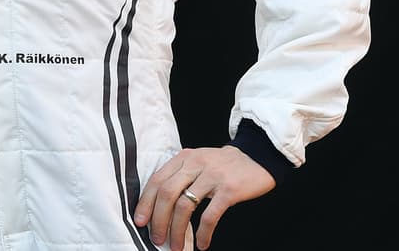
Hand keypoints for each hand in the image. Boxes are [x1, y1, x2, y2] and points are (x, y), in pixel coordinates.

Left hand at [134, 145, 275, 249]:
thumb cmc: (223, 165)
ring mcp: (212, 176)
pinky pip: (210, 215)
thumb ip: (180, 176)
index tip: (140, 221)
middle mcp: (195, 164)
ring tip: (177, 246)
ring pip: (185, 206)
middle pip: (166, 193)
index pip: (157, 180)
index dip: (146, 202)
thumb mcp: (197, 162)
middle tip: (157, 239)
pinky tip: (202, 244)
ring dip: (178, 230)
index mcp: (183, 158)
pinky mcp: (228, 189)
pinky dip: (203, 233)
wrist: (257, 157)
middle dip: (158, 220)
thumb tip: (158, 206)